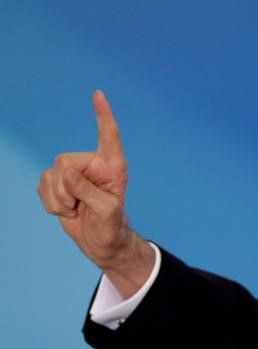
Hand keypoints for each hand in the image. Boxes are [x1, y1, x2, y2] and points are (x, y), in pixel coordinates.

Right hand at [38, 91, 153, 296]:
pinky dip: (50, 204)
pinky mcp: (57, 183)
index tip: (99, 95)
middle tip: (79, 207)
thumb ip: (88, 192)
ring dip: (58, 200)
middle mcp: (92, 164)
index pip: (108, 136)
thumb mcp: (106, 212)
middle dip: (66, 189)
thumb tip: (66, 174)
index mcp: (112, 166)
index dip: (103, 116)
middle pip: (63, 161)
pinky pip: (41, 186)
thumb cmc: (111, 226)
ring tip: (76, 209)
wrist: (101, 242)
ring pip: (50, 176)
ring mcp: (73, 173)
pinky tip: (67, 210)